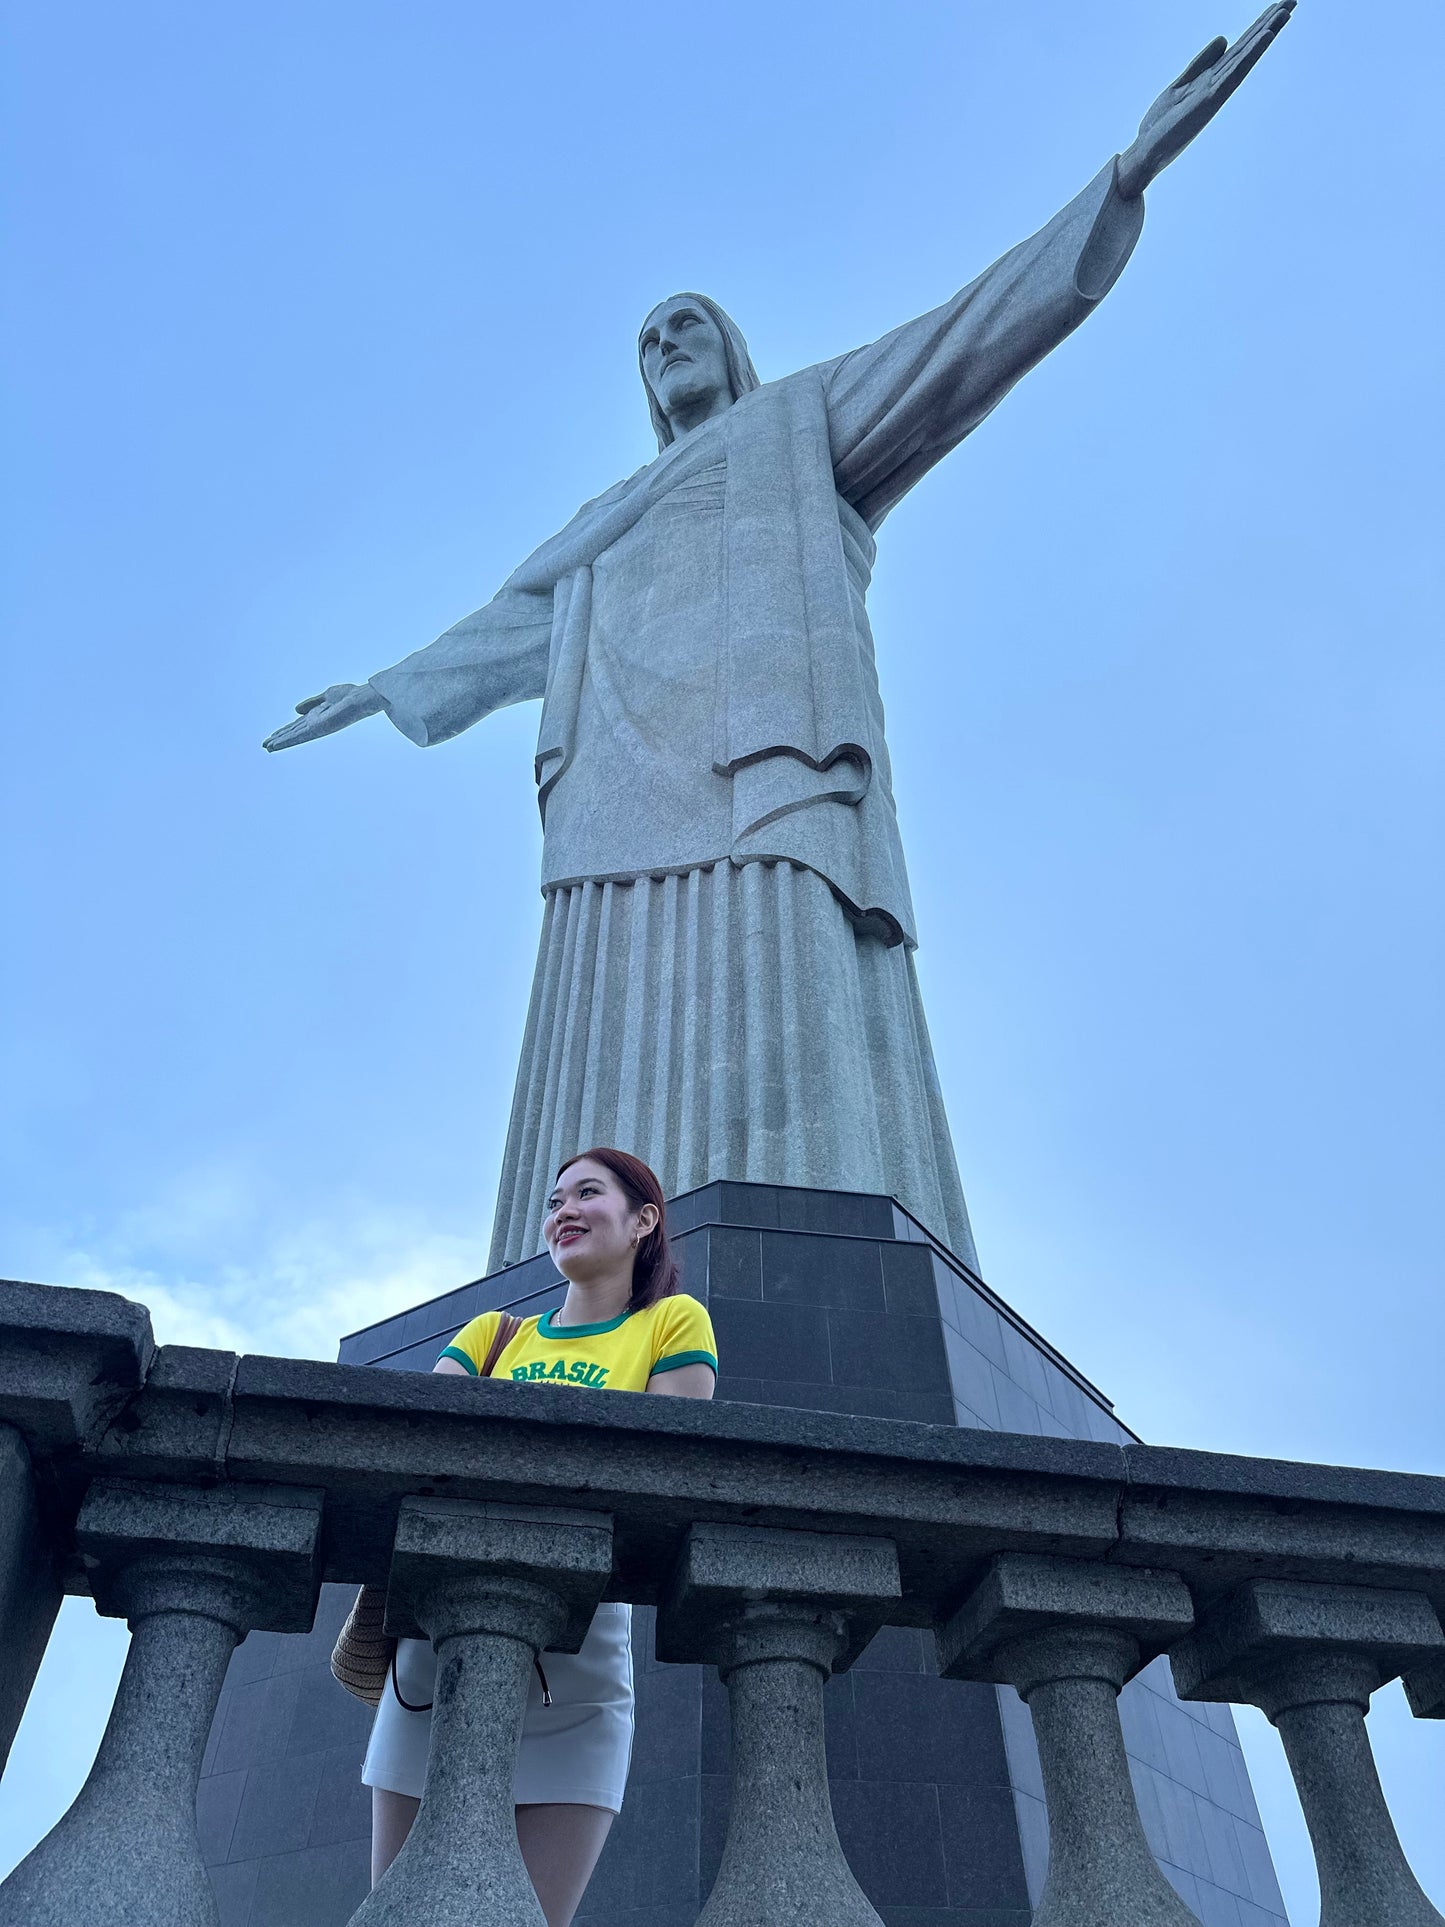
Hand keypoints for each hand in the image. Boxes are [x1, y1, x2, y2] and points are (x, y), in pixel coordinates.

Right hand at [262, 681, 384, 750]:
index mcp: (317, 716)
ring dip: (280, 742)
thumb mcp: (327, 696)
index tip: (273, 735)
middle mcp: (315, 724)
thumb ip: (312, 703)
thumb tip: (296, 711)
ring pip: (294, 736)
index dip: (285, 730)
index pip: (297, 725)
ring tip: (266, 748)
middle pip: (294, 732)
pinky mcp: (316, 729)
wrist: (360, 699)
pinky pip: (298, 736)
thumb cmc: (350, 696)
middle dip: (280, 738)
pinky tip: (276, 745)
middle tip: (265, 746)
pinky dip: (286, 741)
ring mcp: (315, 727)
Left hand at [1118, 2, 1294, 198]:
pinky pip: (1233, 73)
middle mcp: (1219, 83)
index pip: (1240, 47)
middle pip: (1248, 48)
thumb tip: (1224, 39)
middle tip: (1293, 1)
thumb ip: (1202, 63)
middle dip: (1269, 24)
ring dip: (1266, 33)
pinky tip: (1264, 37)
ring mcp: (1216, 91)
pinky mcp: (1208, 100)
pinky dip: (1249, 55)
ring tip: (1285, 12)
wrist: (1145, 151)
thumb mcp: (1181, 84)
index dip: (1258, 26)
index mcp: (1212, 78)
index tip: (1279, 5)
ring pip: (1245, 56)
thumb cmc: (1162, 123)